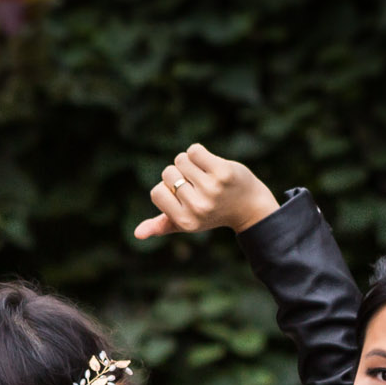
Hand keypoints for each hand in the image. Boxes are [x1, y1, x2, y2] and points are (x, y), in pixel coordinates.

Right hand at [133, 143, 279, 239]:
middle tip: (197, 184)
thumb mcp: (186, 222)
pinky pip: (194, 151)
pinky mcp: (223, 172)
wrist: (249, 206)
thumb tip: (137, 234)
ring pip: (181, 159)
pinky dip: (198, 152)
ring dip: (189, 161)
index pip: (156, 192)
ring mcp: (211, 189)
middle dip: (178, 173)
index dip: (167, 188)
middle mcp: (198, 207)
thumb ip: (162, 226)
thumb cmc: (212, 213)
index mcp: (185, 221)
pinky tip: (210, 163)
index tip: (184, 195)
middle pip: (168, 173)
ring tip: (204, 174)